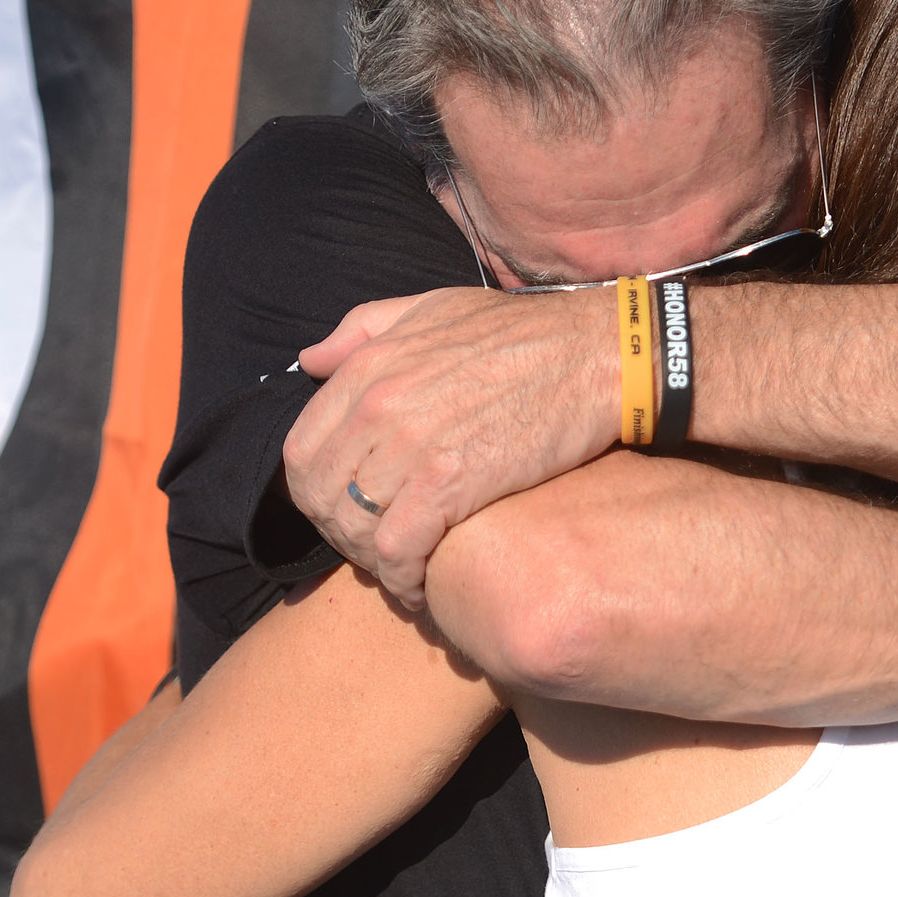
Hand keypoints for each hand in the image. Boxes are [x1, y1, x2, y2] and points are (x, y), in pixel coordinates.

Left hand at [284, 288, 615, 604]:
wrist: (596, 355)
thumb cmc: (522, 333)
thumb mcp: (432, 307)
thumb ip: (362, 330)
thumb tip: (310, 362)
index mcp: (369, 368)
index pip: (301, 451)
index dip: (315, 494)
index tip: (345, 512)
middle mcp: (379, 407)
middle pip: (321, 497)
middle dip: (339, 535)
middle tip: (371, 552)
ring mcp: (413, 446)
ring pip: (354, 529)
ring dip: (371, 564)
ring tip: (399, 572)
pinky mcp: (453, 483)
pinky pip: (398, 550)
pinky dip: (402, 580)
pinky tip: (421, 589)